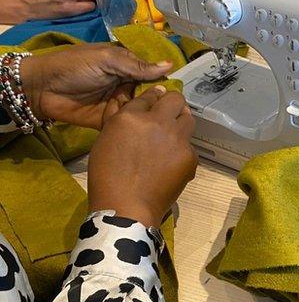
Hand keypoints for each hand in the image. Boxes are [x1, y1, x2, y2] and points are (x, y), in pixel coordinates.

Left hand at [19, 44, 172, 128]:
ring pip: (143, 111)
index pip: (154, 74)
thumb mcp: (107, 59)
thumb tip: (169, 67)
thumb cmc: (73, 66)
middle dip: (163, 101)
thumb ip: (136, 66)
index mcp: (128, 66)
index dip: (168, 81)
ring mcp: (119, 103)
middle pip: (152, 94)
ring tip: (166, 122)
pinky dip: (137, 127)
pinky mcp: (110, 120)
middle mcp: (127, 85)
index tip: (184, 91)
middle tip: (178, 111)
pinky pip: (128, 124)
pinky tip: (149, 130)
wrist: (41, 88)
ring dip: (152, 116)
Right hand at [88, 86, 196, 228]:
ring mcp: (177, 139)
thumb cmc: (107, 175)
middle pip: (175, 99)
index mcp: (132, 116)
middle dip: (172, 103)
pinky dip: (181, 150)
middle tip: (167, 112)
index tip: (155, 99)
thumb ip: (119, 118)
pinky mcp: (190, 155)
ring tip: (171, 135)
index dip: (153, 97)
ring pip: (188, 119)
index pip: (149, 95)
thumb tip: (128, 101)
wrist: (126, 205)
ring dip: (180, 123)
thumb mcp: (105, 139)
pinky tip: (171, 162)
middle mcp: (158, 122)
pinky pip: (189, 145)